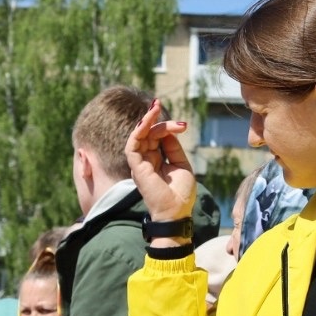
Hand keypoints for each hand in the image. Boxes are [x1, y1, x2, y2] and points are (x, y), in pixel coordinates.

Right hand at [124, 99, 197, 230]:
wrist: (176, 211)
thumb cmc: (180, 193)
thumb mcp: (181, 164)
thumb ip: (173, 148)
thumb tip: (169, 131)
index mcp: (156, 161)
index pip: (157, 137)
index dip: (167, 127)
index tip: (183, 125)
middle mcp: (145, 161)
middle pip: (148, 134)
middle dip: (157, 119)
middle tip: (161, 104)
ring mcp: (140, 164)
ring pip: (139, 136)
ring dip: (146, 120)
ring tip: (155, 107)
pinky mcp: (136, 167)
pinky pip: (132, 145)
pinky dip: (138, 131)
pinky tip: (147, 121)